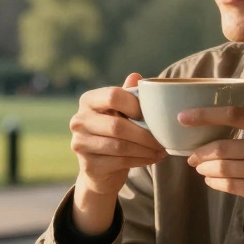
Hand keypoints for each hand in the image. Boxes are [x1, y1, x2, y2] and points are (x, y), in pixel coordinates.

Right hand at [69, 73, 166, 234]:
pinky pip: (119, 161)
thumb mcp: (121, 111)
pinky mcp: (87, 164)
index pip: (113, 96)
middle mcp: (79, 120)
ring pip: (120, 146)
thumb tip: (136, 76)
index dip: (135, 105)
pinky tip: (152, 158)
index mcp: (88, 100)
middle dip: (145, 134)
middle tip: (163, 139)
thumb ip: (127, 95)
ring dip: (145, 149)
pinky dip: (140, 160)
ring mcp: (80, 143)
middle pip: (117, 125)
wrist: (100, 167)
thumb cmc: (114, 132)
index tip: (153, 115)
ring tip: (161, 150)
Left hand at [180, 106, 243, 240]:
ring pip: (224, 167)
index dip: (204, 115)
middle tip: (191, 156)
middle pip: (223, 146)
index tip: (182, 117)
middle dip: (201, 152)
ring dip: (206, 168)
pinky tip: (212, 181)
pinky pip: (232, 186)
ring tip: (200, 168)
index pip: (233, 115)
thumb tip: (219, 134)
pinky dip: (216, 183)